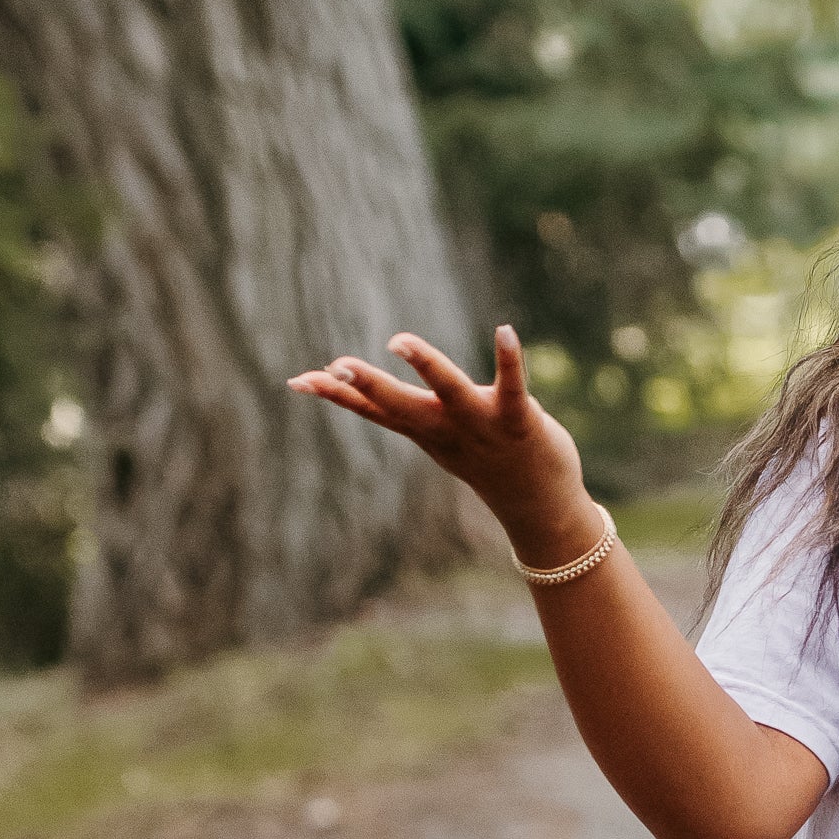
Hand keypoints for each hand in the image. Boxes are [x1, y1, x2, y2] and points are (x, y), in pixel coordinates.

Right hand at [287, 323, 597, 564]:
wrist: (541, 508)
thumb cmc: (488, 461)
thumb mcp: (438, 438)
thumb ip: (405, 413)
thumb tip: (371, 396)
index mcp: (425, 430)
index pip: (374, 411)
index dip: (337, 396)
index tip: (297, 381)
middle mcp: (448, 428)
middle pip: (400, 405)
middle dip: (368, 385)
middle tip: (335, 365)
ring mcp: (483, 426)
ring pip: (450, 391)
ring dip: (426, 366)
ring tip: (399, 340)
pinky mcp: (521, 421)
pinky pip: (514, 387)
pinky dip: (510, 360)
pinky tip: (505, 330)